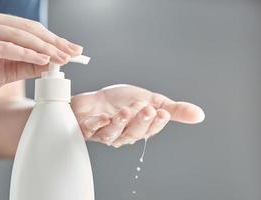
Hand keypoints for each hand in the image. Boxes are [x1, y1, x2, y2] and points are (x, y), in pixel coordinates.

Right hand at [0, 9, 82, 101]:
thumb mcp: (8, 70)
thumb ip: (29, 65)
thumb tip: (54, 63)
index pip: (32, 29)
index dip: (54, 39)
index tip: (73, 49)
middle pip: (30, 30)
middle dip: (54, 43)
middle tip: (73, 53)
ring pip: (20, 36)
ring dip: (44, 48)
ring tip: (62, 58)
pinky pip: (5, 48)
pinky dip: (26, 54)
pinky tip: (43, 60)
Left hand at [72, 84, 204, 147]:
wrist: (95, 100)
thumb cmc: (121, 101)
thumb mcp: (151, 100)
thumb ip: (174, 109)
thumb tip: (199, 115)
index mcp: (139, 128)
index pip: (151, 129)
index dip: (157, 122)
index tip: (163, 112)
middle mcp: (123, 134)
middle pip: (133, 133)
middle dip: (141, 121)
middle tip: (147, 109)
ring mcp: (105, 133)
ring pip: (113, 134)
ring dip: (120, 123)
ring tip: (126, 111)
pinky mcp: (88, 128)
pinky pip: (91, 129)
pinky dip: (97, 124)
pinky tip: (103, 117)